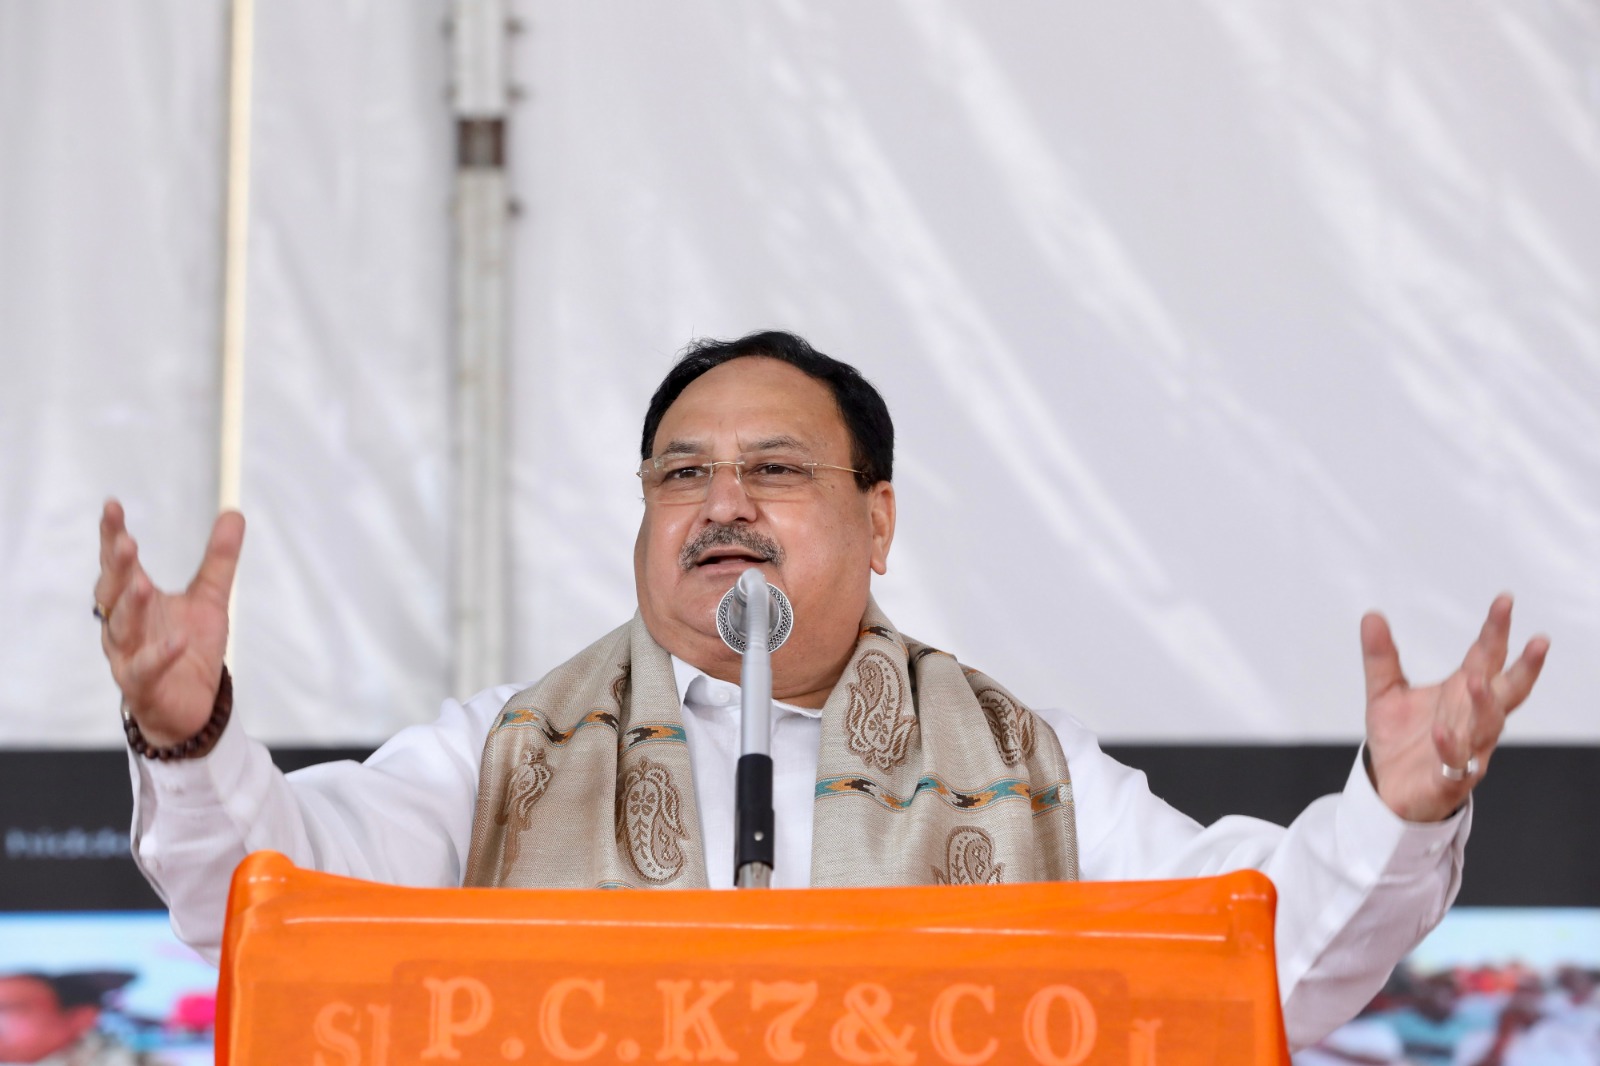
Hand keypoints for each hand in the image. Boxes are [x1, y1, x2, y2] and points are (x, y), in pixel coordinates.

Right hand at [95, 499, 244, 745]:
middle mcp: (124, 626)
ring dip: (129, 607)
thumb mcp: (210, 598)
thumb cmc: (189, 649)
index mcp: (135, 601)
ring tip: (140, 583)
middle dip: (116, 567)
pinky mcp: (144, 686)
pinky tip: (175, 641)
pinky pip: (146, 670)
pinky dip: (159, 656)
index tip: (113, 506)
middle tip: (124, 542)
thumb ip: (219, 559)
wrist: (190, 705)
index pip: (118, 564)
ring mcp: (128, 656)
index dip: (112, 536)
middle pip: (112, 592)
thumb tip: (233, 513)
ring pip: (122, 629)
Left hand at [1363, 594, 1548, 821]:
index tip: (1504, 601)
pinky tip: (1441, 732)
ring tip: (1478, 681)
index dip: (1496, 630)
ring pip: (1488, 726)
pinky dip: (1451, 748)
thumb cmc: (1401, 739)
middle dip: (1525, 667)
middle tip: (1539, 641)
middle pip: (1507, 691)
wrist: (1390, 790)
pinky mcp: (1450, 778)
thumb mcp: (1384, 692)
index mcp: (1461, 693)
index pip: (1486, 657)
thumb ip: (1381, 657)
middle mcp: (1473, 719)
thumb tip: (1372, 615)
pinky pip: (1456, 763)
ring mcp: (1468, 749)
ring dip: (1486, 705)